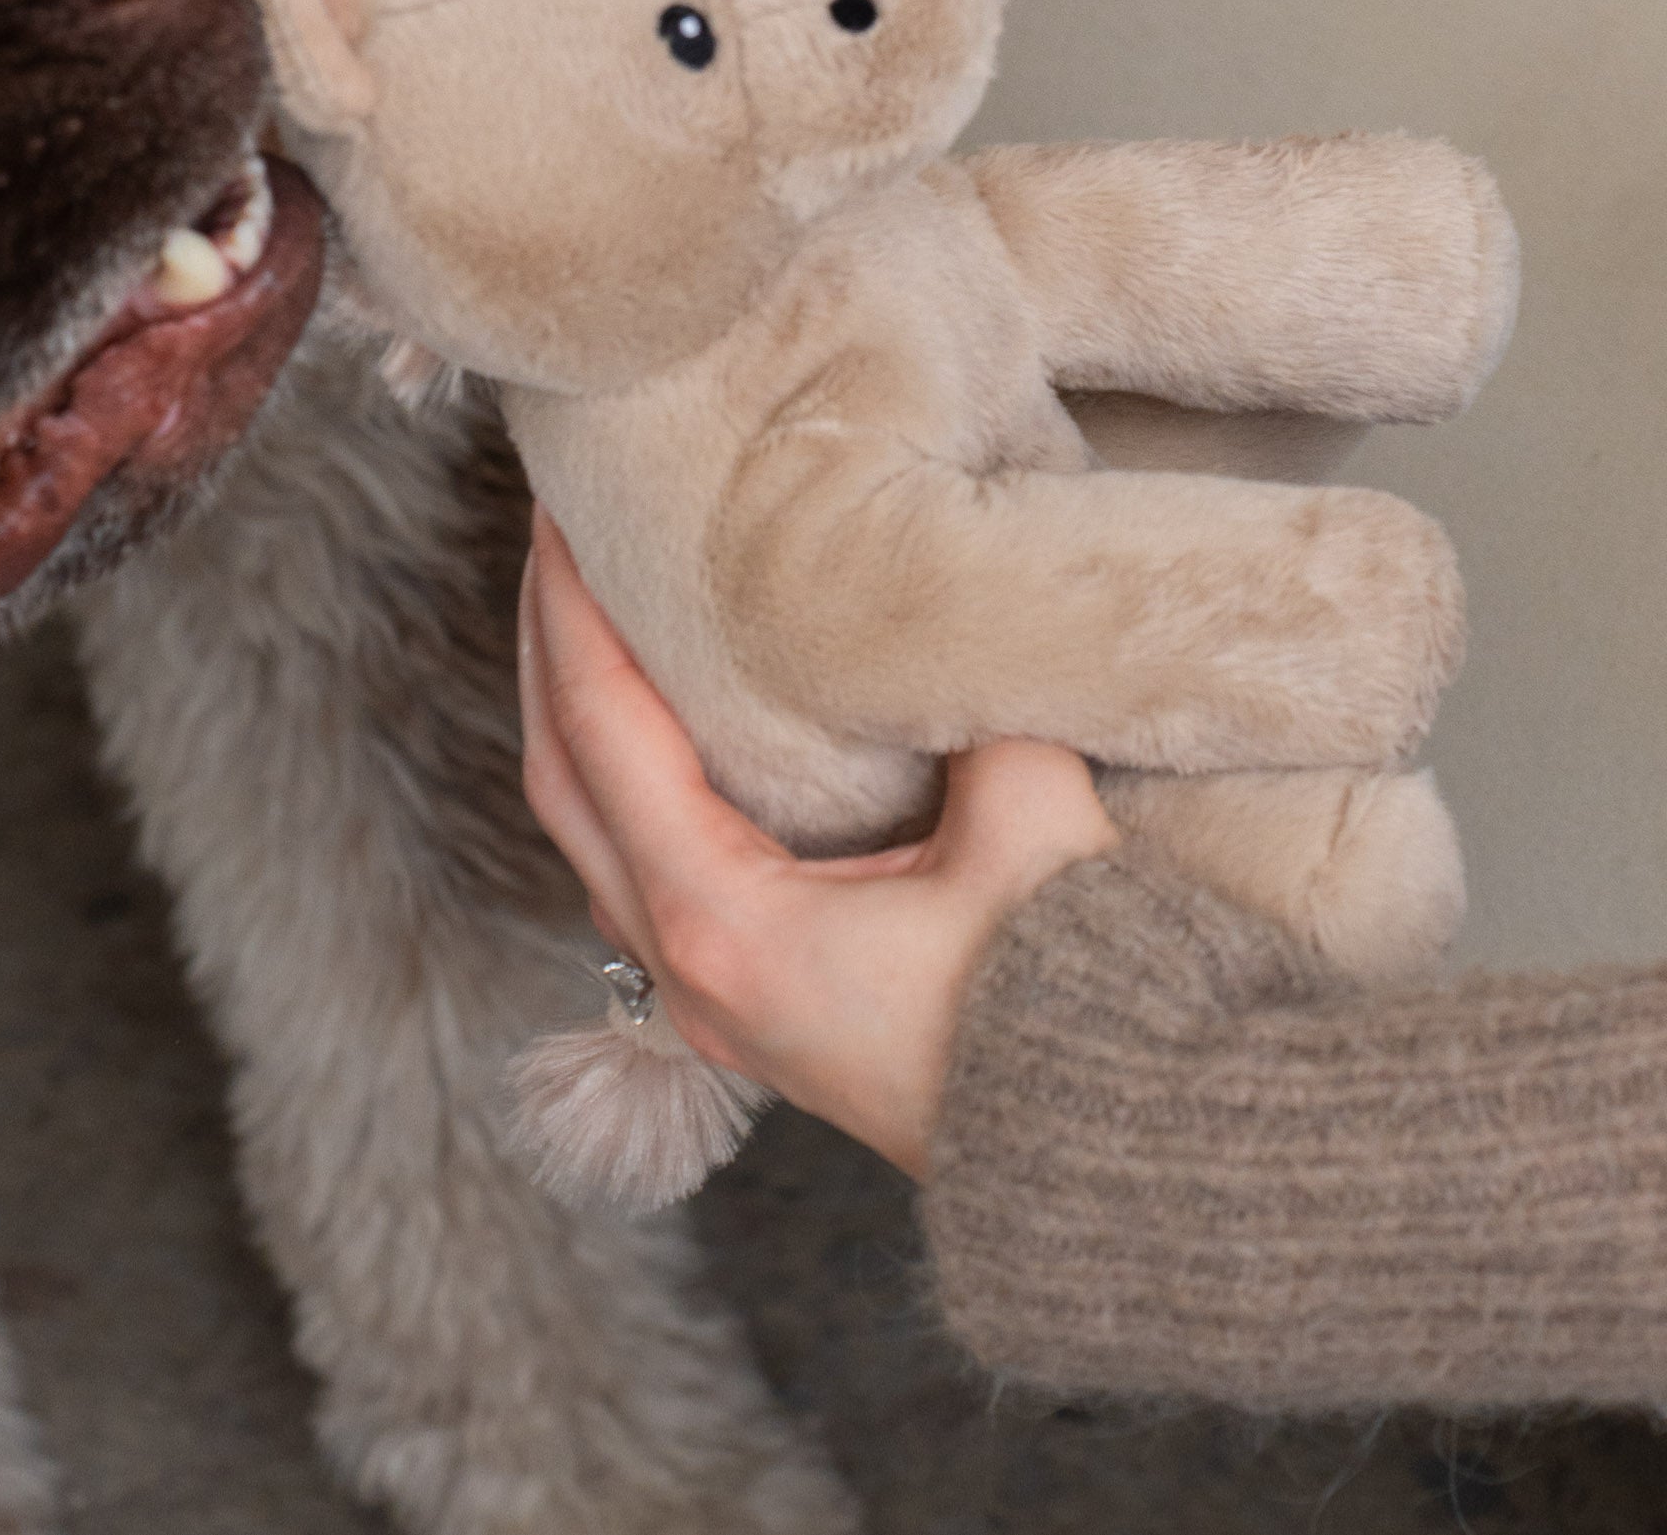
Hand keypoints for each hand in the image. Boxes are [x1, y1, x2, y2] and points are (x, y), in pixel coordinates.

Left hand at [517, 512, 1116, 1178]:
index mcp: (724, 923)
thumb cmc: (1070, 1005)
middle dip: (548, 652)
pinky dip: (632, 780)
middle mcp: (691, 972)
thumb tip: (931, 600)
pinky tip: (672, 725)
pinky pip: (647, 873)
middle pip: (563, 783)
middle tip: (558, 536)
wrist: (1119, 1156)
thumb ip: (969, 695)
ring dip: (582, 719)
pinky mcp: (758, 1011)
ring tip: (601, 612)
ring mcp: (716, 1005)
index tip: (562, 509)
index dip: (572, 608)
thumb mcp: (1029, 817)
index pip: (603, 729)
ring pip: (596, 835)